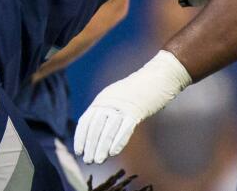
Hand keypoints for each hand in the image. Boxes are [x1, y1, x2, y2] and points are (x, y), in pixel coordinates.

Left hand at [74, 50, 191, 163]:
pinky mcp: (136, 110)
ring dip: (102, 147)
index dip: (81, 137)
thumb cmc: (139, 90)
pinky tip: (113, 153)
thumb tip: (99, 129)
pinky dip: (118, 141)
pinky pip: (125, 128)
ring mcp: (122, 106)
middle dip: (90, 145)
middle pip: (95, 127)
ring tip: (98, 160)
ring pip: (108, 129)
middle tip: (88, 160)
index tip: (78, 151)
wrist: (158, 76)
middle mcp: (108, 102)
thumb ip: (108, 110)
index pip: (86, 120)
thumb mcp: (117, 97)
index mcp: (102, 99)